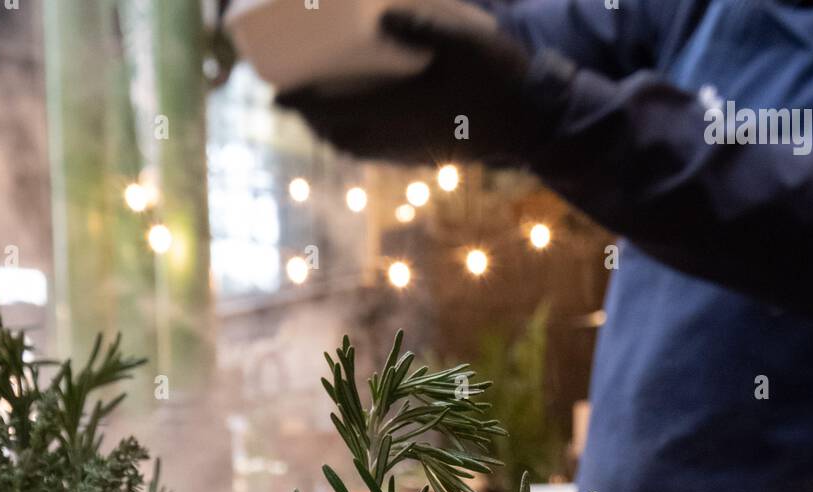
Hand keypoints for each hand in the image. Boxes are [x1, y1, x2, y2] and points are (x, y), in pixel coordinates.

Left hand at [277, 3, 549, 165]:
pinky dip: (361, 143)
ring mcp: (415, 149)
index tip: (277, 96)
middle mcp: (401, 134)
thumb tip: (384, 12)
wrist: (535, 122)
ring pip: (360, 150)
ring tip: (323, 118)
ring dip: (335, 135)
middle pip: (341, 137)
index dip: (303, 105)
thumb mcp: (465, 39)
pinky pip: (382, 155)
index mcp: (402, 106)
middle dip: (313, 123)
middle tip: (295, 105)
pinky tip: (364, 128)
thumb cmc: (500, 76)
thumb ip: (424, 24)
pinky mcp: (429, 154)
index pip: (337, 109)